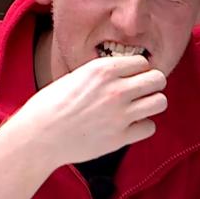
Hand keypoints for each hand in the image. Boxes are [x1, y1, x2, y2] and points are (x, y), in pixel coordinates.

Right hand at [1, 55, 165, 168]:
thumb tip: (122, 74)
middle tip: (142, 92)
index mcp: (102, 70)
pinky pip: (150, 127)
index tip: (132, 78)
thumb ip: (102, 74)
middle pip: (158, 79)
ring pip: (160, 102)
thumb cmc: (50, 105)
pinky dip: (142, 127)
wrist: (39, 135)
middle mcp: (116, 89)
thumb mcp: (76, 76)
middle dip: (153, 84)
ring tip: (139, 108)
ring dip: (152, 104)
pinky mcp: (121, 137)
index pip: (142, 62)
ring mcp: (120, 114)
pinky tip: (129, 127)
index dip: (139, 70)